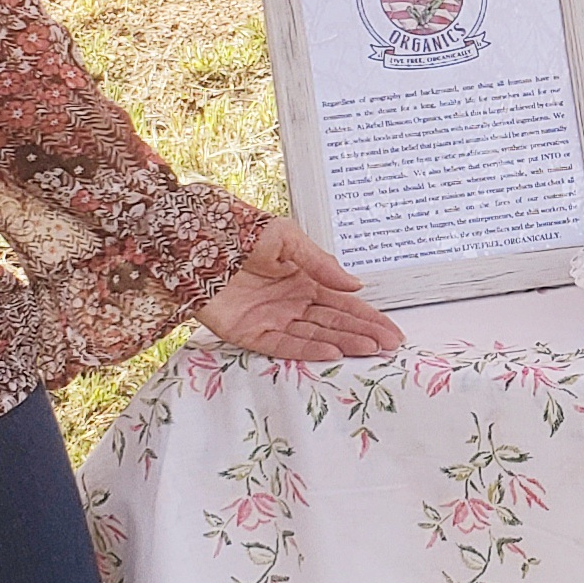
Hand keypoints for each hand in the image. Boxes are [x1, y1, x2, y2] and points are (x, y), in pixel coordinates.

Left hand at [194, 218, 400, 363]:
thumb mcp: (286, 238)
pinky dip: (308, 350)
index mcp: (302, 279)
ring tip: (369, 350)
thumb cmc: (237, 230)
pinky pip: (284, 345)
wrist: (193, 238)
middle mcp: (291, 302)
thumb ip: (321, 263)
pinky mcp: (249, 333)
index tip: (390, 330)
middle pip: (333, 323)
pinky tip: (331, 352)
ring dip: (342, 344)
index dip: (367, 317)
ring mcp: (272, 319)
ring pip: (314, 336)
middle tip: (389, 346)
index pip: (342, 303)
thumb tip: (356, 285)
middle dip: (362, 334)